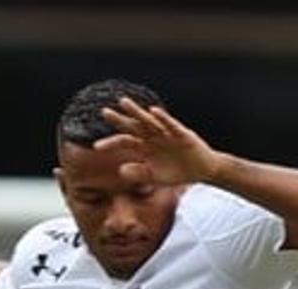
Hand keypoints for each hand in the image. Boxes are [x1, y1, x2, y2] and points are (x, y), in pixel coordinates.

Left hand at [96, 97, 226, 186]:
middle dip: (119, 119)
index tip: (95, 147)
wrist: (202, 170)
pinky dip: (163, 118)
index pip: (124, 142)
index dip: (111, 143)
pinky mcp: (182, 134)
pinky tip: (153, 111)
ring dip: (137, 112)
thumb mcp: (155, 177)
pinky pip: (171, 125)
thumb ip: (139, 174)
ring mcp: (167, 133)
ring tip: (124, 103)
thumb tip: (121, 170)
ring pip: (149, 121)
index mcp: (145, 147)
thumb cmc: (177, 172)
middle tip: (103, 111)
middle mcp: (153, 137)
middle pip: (133, 126)